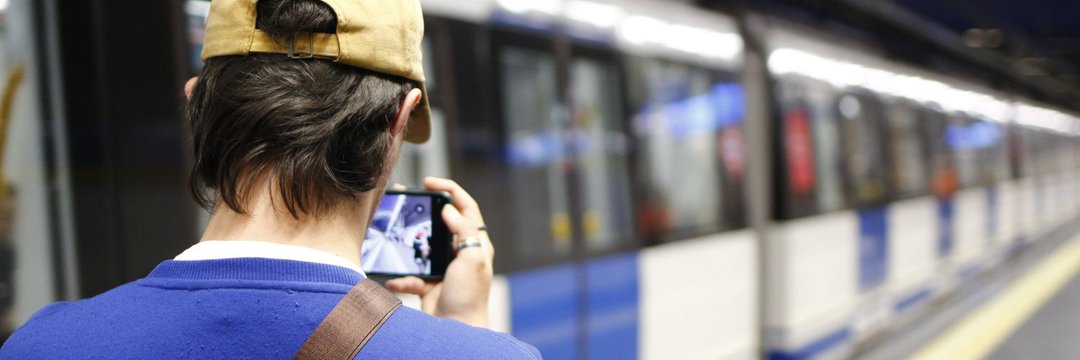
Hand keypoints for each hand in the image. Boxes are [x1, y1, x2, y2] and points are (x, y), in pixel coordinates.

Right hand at [385, 177, 493, 327]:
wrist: (458, 331)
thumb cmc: (469, 297)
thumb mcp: (471, 260)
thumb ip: (463, 232)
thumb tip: (449, 209)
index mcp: (475, 243)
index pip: (466, 207)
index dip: (450, 189)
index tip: (430, 182)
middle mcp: (460, 252)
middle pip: (439, 222)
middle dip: (421, 211)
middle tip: (404, 198)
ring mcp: (444, 267)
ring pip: (421, 246)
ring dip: (406, 243)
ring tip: (391, 232)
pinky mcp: (429, 283)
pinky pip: (412, 275)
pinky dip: (402, 277)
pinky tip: (394, 279)